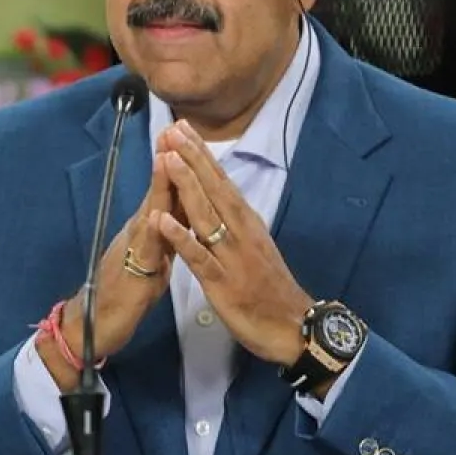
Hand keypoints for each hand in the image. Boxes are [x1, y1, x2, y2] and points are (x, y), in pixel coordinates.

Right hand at [38, 153, 176, 389]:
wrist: (93, 325)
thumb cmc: (125, 293)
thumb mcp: (154, 260)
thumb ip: (167, 236)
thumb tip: (182, 216)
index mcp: (149, 230)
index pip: (168, 192)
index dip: (179, 165)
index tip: (189, 135)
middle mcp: (138, 232)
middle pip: (157, 192)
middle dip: (168, 161)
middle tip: (176, 128)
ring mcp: (131, 250)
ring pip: (149, 213)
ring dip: (158, 185)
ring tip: (166, 156)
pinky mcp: (130, 274)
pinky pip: (142, 252)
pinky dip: (151, 233)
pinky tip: (156, 217)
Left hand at [155, 120, 313, 366]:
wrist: (293, 327)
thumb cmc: (269, 287)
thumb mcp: (254, 245)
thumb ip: (235, 221)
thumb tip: (218, 196)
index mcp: (247, 222)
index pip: (221, 181)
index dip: (201, 154)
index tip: (183, 127)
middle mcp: (241, 232)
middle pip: (213, 189)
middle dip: (192, 158)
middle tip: (173, 128)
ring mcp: (231, 255)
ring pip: (205, 215)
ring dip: (185, 186)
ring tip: (167, 160)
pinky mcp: (222, 282)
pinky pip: (198, 256)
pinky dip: (180, 237)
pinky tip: (161, 220)